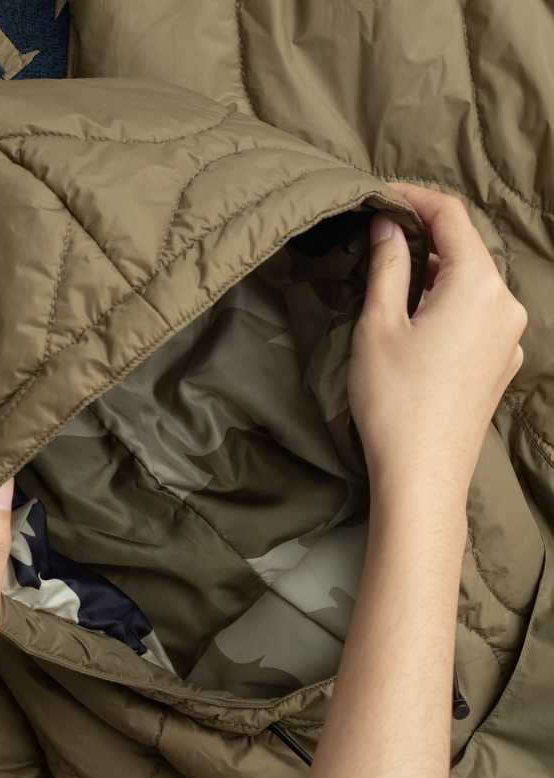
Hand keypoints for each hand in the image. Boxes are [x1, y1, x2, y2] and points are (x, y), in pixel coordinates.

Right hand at [348, 184, 526, 504]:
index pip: (452, 217)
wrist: (423, 474)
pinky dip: (446, 305)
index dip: (414, 198)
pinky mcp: (501, 363)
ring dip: (432, 276)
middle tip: (376, 242)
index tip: (379, 196)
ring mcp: (508, 337)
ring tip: (389, 289)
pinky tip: (416, 326)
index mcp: (478, 285)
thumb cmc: (394, 397)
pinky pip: (476, 316)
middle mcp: (506, 305)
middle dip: (422, 239)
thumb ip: (388, 265)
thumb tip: (388, 225)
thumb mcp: (379, 324)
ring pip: (469, 285)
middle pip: (464, 251)